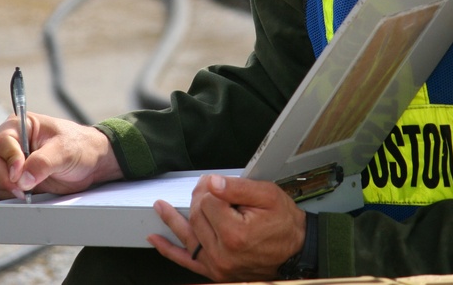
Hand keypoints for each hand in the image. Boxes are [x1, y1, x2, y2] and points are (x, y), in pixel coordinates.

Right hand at [0, 113, 121, 199]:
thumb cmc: (80, 147)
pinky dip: (9, 195)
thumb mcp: (64, 151)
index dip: (8, 158)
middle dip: (4, 177)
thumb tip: (22, 180)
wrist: (91, 164)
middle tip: (24, 188)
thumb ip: (42, 163)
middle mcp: (11, 143)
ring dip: (6, 187)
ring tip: (29, 189)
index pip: (0, 141)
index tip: (20, 172)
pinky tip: (28, 193)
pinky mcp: (14, 180)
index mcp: (21, 126)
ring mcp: (10, 163)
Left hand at [148, 174, 305, 281]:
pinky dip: (169, 251)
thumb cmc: (284, 224)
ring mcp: (218, 265)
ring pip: (187, 236)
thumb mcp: (268, 196)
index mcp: (236, 234)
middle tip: (206, 187)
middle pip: (196, 216)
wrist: (296, 250)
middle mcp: (223, 253)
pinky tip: (156, 241)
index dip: (211, 187)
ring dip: (172, 219)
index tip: (217, 182)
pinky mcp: (215, 271)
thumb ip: (238, 188)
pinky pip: (187, 260)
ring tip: (160, 207)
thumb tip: (213, 183)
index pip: (208, 201)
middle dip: (198, 198)